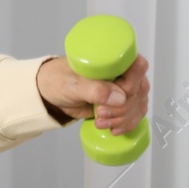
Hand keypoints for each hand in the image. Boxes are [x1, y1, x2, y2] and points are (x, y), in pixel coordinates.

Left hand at [35, 54, 149, 134]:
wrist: (50, 93)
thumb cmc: (58, 80)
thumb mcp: (72, 84)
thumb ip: (94, 90)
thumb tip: (120, 98)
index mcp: (112, 58)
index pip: (138, 68)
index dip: (129, 86)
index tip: (111, 98)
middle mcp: (124, 71)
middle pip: (139, 91)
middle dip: (122, 108)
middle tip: (99, 113)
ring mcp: (125, 88)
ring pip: (138, 105)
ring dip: (121, 118)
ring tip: (100, 121)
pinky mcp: (121, 103)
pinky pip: (134, 115)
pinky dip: (124, 124)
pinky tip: (112, 129)